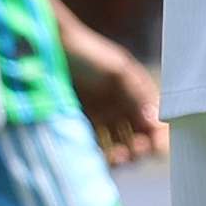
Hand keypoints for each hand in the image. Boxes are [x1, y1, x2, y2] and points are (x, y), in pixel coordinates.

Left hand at [62, 20, 166, 166]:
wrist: (46, 47)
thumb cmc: (85, 52)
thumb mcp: (117, 70)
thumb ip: (139, 96)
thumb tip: (157, 124)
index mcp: (138, 92)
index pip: (157, 121)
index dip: (159, 137)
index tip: (155, 150)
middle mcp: (123, 106)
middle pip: (140, 137)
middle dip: (140, 149)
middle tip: (131, 153)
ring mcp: (102, 116)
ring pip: (119, 145)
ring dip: (121, 156)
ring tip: (114, 158)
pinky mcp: (81, 123)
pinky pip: (95, 146)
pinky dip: (100, 155)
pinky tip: (98, 157)